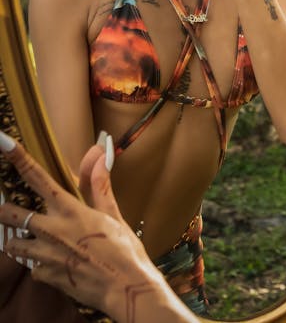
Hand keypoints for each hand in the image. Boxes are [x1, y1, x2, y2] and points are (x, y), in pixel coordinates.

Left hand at [0, 133, 169, 320]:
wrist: (125, 289)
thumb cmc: (123, 250)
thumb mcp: (113, 214)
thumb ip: (99, 184)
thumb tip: (100, 152)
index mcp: (70, 210)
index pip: (39, 179)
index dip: (20, 160)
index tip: (5, 144)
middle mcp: (53, 230)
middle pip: (12, 214)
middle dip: (5, 209)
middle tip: (5, 208)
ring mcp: (45, 256)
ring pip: (13, 244)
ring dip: (16, 239)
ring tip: (24, 238)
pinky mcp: (44, 277)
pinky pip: (31, 268)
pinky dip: (37, 265)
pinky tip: (50, 264)